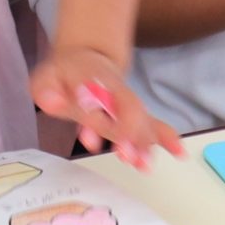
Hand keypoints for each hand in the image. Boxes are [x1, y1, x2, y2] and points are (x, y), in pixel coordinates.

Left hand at [30, 47, 184, 167]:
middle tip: (128, 157)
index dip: (101, 111)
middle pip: (127, 109)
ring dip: (144, 142)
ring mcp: (126, 101)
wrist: (84, 59)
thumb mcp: (45, 79)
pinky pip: (152, 123)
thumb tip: (51, 102)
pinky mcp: (134, 113)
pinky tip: (179, 152)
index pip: (100, 94)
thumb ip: (48, 92)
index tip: (104, 135)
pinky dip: (166, 136)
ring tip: (144, 165)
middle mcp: (113, 90)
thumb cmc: (62, 75)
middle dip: (129, 133)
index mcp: (90, 79)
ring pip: (140, 120)